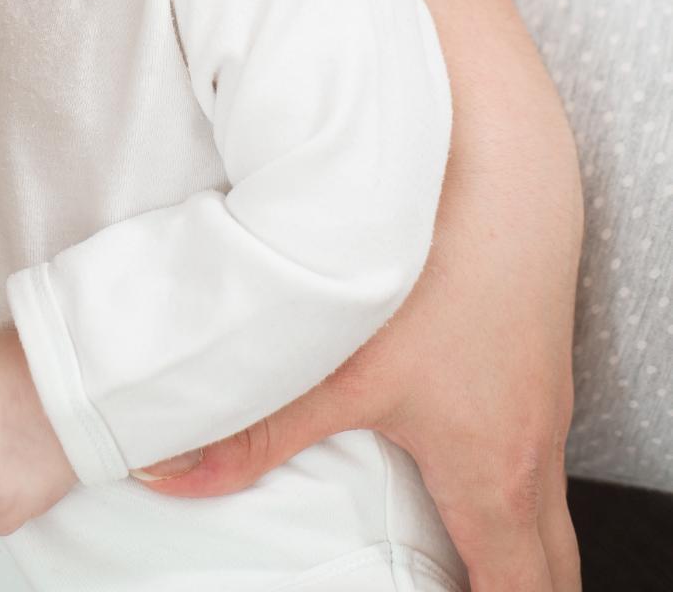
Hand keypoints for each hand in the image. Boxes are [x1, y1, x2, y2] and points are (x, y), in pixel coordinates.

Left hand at [136, 56, 582, 591]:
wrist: (502, 163)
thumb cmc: (437, 260)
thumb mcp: (336, 359)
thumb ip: (254, 429)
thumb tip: (166, 474)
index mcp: (491, 476)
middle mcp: (532, 451)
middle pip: (549, 569)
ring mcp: (542, 405)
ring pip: (545, 511)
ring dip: (509, 545)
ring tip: (458, 560)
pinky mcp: (533, 363)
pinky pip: (534, 455)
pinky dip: (505, 486)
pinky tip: (457, 459)